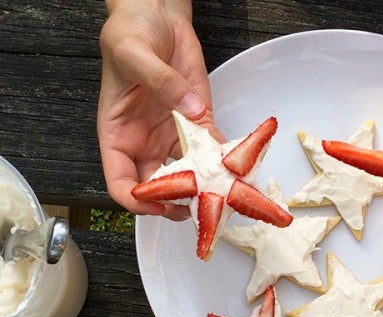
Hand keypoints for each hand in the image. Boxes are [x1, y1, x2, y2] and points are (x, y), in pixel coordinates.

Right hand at [97, 0, 218, 217]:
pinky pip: (213, 152)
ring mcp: (172, 139)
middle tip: (201, 206)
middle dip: (178, 204)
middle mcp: (145, 144)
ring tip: (225, 194)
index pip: (121, 183)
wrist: (156, 17)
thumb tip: (188, 108)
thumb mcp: (134, 53)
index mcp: (119, 136)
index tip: (159, 205)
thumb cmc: (131, 34)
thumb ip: (159, 81)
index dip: (138, 201)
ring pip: (189, 178)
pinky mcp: (198, 126)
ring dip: (206, 189)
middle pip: (158, 191)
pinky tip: (239, 167)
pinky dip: (227, 163)